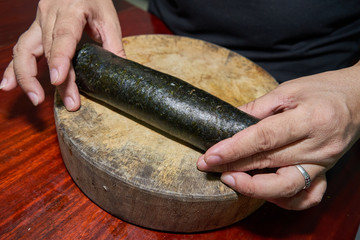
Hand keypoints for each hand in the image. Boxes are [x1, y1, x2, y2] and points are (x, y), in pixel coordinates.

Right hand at [1, 0, 125, 110]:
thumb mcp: (108, 18)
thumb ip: (114, 45)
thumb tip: (121, 71)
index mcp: (71, 10)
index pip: (63, 36)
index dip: (59, 59)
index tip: (58, 80)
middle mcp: (49, 14)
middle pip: (48, 51)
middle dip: (58, 80)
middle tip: (70, 103)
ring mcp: (38, 21)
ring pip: (24, 49)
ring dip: (27, 76)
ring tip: (35, 99)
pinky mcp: (35, 28)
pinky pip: (20, 49)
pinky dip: (13, 68)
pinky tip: (8, 85)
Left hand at [197, 64, 359, 209]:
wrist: (359, 98)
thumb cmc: (324, 89)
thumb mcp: (289, 90)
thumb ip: (259, 107)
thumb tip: (230, 120)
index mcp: (308, 119)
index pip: (263, 138)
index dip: (233, 149)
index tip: (210, 156)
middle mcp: (317, 146)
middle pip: (268, 162)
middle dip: (232, 167)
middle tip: (208, 166)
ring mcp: (323, 163)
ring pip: (286, 187)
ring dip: (254, 188)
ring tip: (231, 179)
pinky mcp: (326, 172)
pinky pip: (307, 197)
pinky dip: (284, 200)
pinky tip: (265, 192)